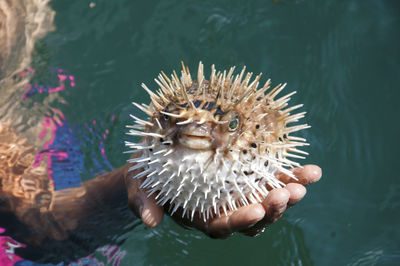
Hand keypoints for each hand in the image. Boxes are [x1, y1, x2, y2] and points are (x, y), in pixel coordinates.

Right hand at [126, 164, 321, 237]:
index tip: (255, 211)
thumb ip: (144, 204)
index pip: (224, 226)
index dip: (240, 221)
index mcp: (202, 217)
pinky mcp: (248, 178)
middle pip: (254, 218)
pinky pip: (273, 180)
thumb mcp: (141, 188)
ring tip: (306, 180)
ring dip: (289, 193)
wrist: (160, 164)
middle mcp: (225, 210)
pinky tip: (311, 172)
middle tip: (286, 194)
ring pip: (269, 201)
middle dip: (272, 209)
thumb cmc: (149, 177)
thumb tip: (150, 221)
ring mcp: (239, 195)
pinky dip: (293, 177)